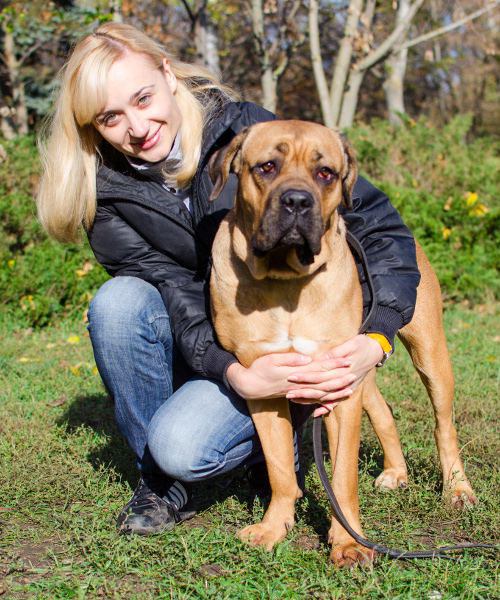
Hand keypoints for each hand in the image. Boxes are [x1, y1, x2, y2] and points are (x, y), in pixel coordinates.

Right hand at [226, 352, 350, 400]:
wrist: (249, 386)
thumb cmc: (259, 370)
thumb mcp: (272, 360)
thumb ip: (290, 359)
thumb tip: (307, 358)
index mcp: (296, 374)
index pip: (319, 369)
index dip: (333, 365)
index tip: (346, 360)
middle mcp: (299, 385)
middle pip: (324, 383)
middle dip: (340, 379)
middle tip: (354, 374)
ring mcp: (298, 392)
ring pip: (321, 394)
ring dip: (336, 392)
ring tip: (349, 388)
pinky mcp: (295, 396)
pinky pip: (313, 401)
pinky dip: (325, 402)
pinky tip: (333, 402)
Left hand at [286, 334, 383, 416]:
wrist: (377, 350)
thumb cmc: (363, 344)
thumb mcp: (351, 344)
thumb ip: (336, 353)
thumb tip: (323, 360)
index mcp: (342, 370)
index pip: (320, 375)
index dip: (305, 376)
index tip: (291, 376)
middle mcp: (344, 381)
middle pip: (320, 388)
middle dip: (303, 391)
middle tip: (287, 392)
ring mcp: (347, 386)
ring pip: (325, 397)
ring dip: (310, 399)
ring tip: (294, 399)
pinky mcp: (348, 388)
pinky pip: (336, 401)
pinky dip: (326, 408)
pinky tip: (316, 414)